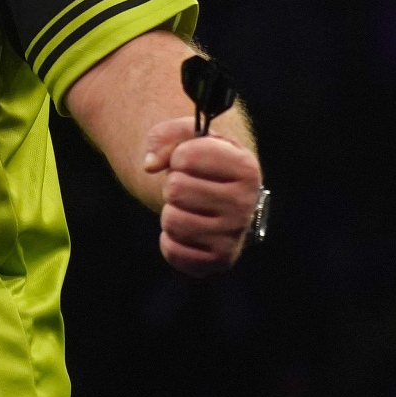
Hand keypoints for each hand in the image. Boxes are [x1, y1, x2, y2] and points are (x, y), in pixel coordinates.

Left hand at [141, 116, 262, 276]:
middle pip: (175, 189)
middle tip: (188, 187)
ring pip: (172, 220)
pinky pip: (172, 250)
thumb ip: (165, 136)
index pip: (186, 157)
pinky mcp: (219, 260)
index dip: (178, 156)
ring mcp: (234, 234)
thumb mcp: (188, 137)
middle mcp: (245, 202)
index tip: (188, 160)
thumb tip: (150, 165)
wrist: (219, 198)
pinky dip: (170, 240)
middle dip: (172, 186)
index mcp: (245, 167)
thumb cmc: (202, 164)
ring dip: (171, 213)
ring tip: (188, 208)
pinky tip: (188, 231)